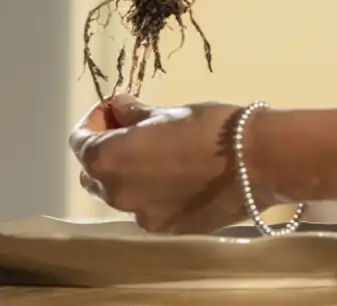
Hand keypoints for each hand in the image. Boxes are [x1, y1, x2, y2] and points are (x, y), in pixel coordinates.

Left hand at [69, 94, 269, 233]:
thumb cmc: (208, 127)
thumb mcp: (166, 112)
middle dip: (105, 150)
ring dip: (126, 173)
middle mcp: (116, 193)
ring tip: (156, 154)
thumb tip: (120, 108)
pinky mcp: (166, 229)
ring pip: (119, 193)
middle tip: (131, 129)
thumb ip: (134, 114)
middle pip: (93, 172)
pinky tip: (176, 176)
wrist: (256, 162)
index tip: (114, 110)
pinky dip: (150, 192)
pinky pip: (146, 208)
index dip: (94, 121)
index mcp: (109, 159)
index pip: (79, 141)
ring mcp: (141, 217)